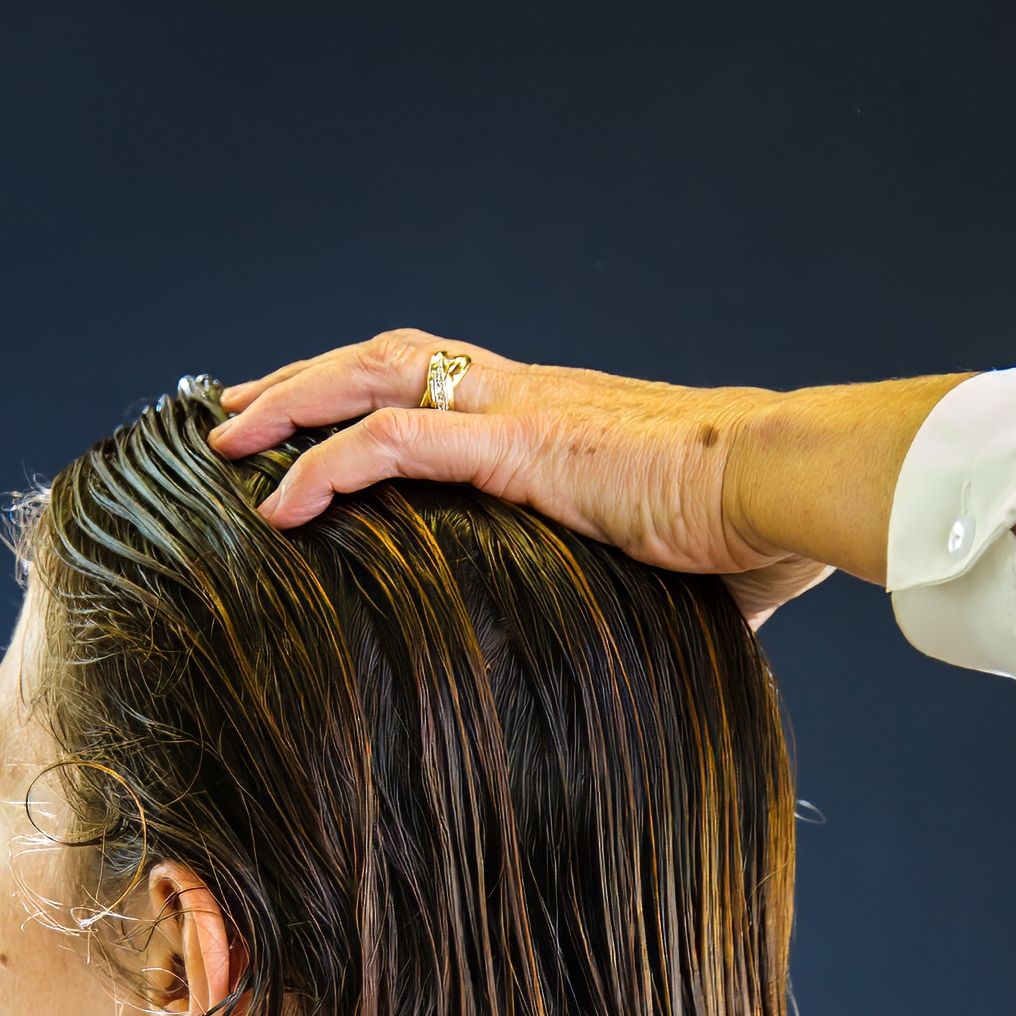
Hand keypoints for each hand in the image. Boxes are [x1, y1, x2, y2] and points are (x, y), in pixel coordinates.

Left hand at [210, 331, 963, 623]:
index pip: (440, 379)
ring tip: (228, 440)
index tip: (318, 422)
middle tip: (238, 414)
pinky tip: (281, 500)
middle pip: (387, 357)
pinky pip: (395, 440)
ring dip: (292, 402)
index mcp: (555, 416)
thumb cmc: (754, 527)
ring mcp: (518, 410)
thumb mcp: (681, 569)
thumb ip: (649, 600)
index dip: (368, 391)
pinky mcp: (518, 444)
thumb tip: (675, 659)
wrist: (787, 486)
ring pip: (372, 376)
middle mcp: (525, 394)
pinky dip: (328, 465)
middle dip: (304, 379)